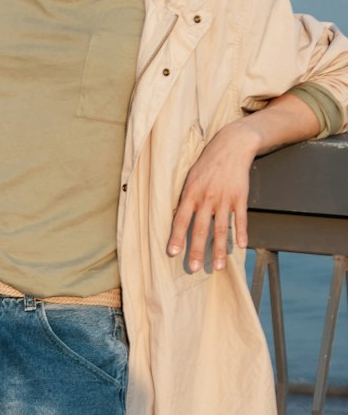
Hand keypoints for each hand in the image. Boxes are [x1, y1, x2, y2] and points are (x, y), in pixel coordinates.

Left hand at [167, 120, 259, 271]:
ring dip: (219, 249)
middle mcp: (207, 197)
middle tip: (193, 268)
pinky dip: (241, 233)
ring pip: (221, 229)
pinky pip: (240, 219)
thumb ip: (186, 199)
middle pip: (201, 228)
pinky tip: (240, 247)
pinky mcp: (240, 197)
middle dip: (197, 250)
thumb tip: (177, 218)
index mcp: (191, 192)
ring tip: (218, 267)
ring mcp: (224, 198)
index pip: (180, 219)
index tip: (172, 253)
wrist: (231, 146)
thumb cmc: (207, 163)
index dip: (177, 236)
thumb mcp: (191, 178)